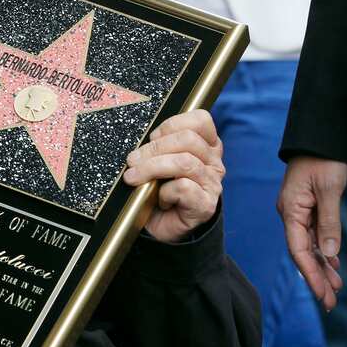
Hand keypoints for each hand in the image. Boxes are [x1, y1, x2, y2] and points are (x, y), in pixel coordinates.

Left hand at [123, 109, 223, 242]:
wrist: (162, 225)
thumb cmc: (159, 188)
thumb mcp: (158, 159)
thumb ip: (158, 145)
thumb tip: (141, 141)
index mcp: (205, 145)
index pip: (200, 120)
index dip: (172, 124)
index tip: (152, 138)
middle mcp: (213, 162)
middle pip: (188, 139)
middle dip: (154, 148)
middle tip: (133, 161)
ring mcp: (212, 184)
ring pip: (184, 162)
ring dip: (152, 168)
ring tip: (134, 177)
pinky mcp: (206, 204)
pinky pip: (183, 187)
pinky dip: (165, 192)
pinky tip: (160, 199)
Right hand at [278, 156, 346, 309]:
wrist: (321, 136)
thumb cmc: (324, 159)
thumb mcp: (329, 189)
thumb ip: (329, 222)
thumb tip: (330, 253)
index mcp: (291, 209)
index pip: (299, 249)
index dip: (311, 274)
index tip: (323, 295)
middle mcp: (291, 213)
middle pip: (302, 252)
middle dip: (316, 277)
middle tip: (331, 303)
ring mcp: (299, 210)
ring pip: (309, 245)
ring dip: (322, 266)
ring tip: (336, 288)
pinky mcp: (308, 207)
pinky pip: (314, 235)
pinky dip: (324, 251)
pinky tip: (334, 263)